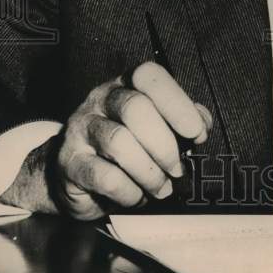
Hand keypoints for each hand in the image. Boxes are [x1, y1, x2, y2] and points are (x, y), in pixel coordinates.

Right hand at [1, 63, 211, 219]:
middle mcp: (100, 99)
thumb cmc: (127, 150)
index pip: (149, 76)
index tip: (197, 133)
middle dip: (164, 145)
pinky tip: (137, 197)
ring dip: (149, 172)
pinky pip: (105, 177)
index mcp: (126, 84)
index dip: (177, 102)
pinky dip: (130, 192)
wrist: (77, 178)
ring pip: (120, 142)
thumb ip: (182, 121)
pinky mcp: (70, 163)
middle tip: (178, 170)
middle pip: (135, 108)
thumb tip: (202, 124)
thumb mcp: (158, 128)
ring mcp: (80, 129)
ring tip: (161, 188)